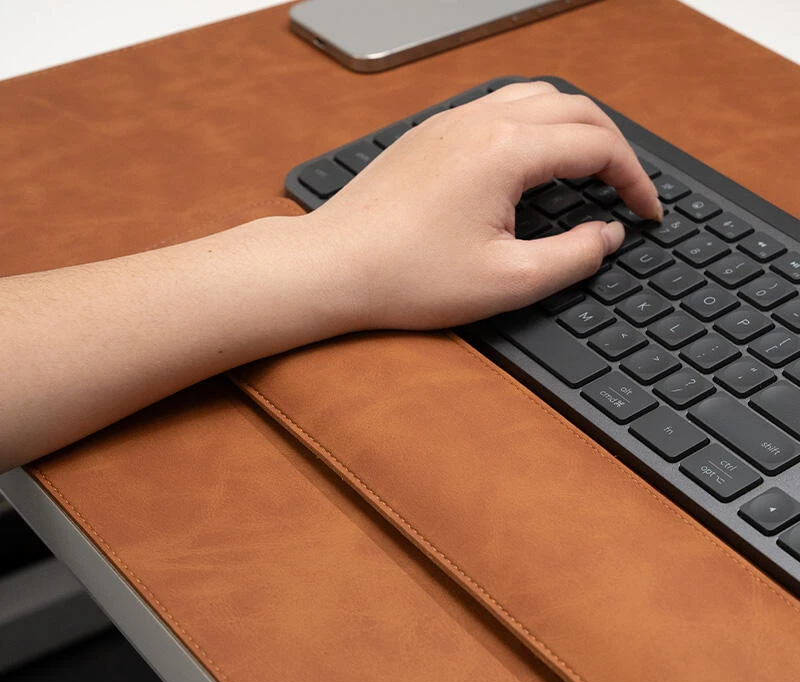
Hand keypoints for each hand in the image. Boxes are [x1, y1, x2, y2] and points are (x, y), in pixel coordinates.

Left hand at [306, 81, 661, 329]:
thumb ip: (573, 256)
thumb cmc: (406, 277)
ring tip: (587, 169)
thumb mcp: (507, 281)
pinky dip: (533, 125)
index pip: (598, 145)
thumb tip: (606, 235)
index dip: (634, 180)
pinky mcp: (429, 134)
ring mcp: (450, 121)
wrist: (333, 267)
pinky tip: (531, 161)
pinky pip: (498, 107)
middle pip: (575, 107)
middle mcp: (479, 120)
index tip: (645, 213)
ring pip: (536, 97)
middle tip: (626, 189)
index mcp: (505, 150)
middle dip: (612, 146)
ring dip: (573, 126)